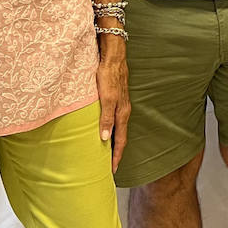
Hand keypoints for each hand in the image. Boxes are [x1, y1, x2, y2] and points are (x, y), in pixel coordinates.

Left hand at [96, 47, 130, 170]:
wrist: (113, 56)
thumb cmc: (109, 76)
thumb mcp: (106, 98)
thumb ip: (106, 118)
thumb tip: (105, 139)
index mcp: (122, 113)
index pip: (120, 140)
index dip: (116, 156)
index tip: (112, 170)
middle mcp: (123, 110)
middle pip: (121, 136)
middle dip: (116, 152)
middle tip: (109, 166)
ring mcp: (120, 104)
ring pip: (117, 127)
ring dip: (113, 140)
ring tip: (106, 151)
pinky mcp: (115, 98)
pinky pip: (114, 118)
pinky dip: (111, 128)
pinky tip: (104, 128)